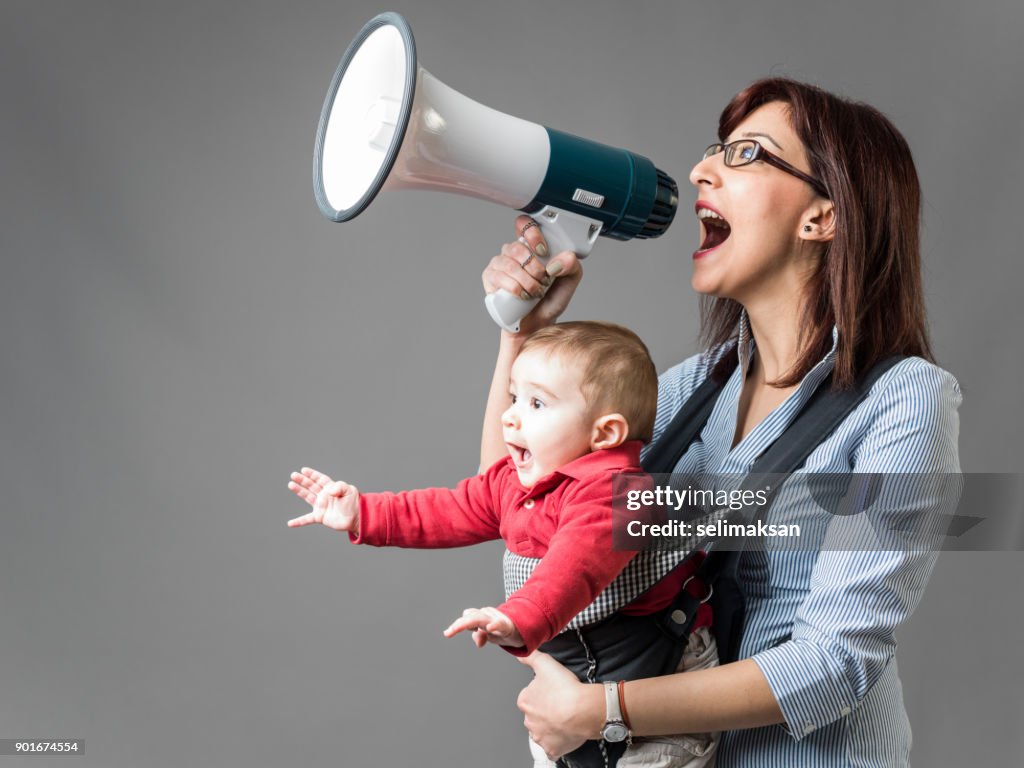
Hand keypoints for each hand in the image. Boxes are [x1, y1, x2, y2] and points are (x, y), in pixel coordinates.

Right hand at [286, 467, 358, 532]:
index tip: (303, 470)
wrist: (357, 517)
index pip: (320, 479)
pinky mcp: (320, 517)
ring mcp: (321, 506)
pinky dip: (299, 521)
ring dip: (299, 491)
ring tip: (291, 484)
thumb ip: (340, 487)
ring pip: (307, 497)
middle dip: (302, 480)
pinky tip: (290, 523)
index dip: (312, 474)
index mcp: (331, 488)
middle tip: (293, 475)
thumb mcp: (349, 490)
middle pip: (311, 486)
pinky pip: (307, 519)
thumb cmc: (354, 502)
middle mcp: (324, 496)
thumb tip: (329, 491)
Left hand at [443, 606, 523, 647]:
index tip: (448, 633)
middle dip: (459, 624)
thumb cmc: (503, 630)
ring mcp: (496, 619)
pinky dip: (494, 625)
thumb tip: (478, 643)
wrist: (522, 629)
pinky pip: (500, 624)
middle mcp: (487, 616)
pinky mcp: (507, 626)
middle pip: (470, 617)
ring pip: (480, 618)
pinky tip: (490, 628)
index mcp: (481, 617)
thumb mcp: (489, 636)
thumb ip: (479, 636)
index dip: (457, 624)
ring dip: (468, 622)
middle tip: (449, 632)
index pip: (467, 617)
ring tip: (459, 627)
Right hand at [482, 215, 582, 336]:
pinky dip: (514, 288)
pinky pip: (498, 277)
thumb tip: (563, 258)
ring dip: (527, 280)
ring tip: (535, 292)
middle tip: (543, 280)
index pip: (524, 225)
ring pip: (509, 264)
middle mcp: (513, 253)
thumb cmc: (550, 301)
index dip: (532, 233)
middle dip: (534, 267)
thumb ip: (571, 266)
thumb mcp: (569, 281)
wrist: (536, 325)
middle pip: (517, 247)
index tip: (543, 250)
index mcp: (531, 247)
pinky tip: (522, 296)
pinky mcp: (490, 278)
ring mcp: (499, 264)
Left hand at [517, 652, 599, 759]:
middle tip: (560, 704)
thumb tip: (520, 653)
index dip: (542, 693)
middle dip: (545, 711)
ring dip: (551, 727)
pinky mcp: (552, 749)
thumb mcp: (546, 663)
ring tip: (565, 718)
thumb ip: (531, 657)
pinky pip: (553, 749)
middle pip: (535, 715)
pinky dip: (558, 744)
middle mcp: (529, 721)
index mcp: (525, 701)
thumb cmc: (565, 689)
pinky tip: (565, 735)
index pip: (529, 697)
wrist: (582, 710)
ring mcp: (540, 737)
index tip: (552, 691)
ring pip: (542, 732)